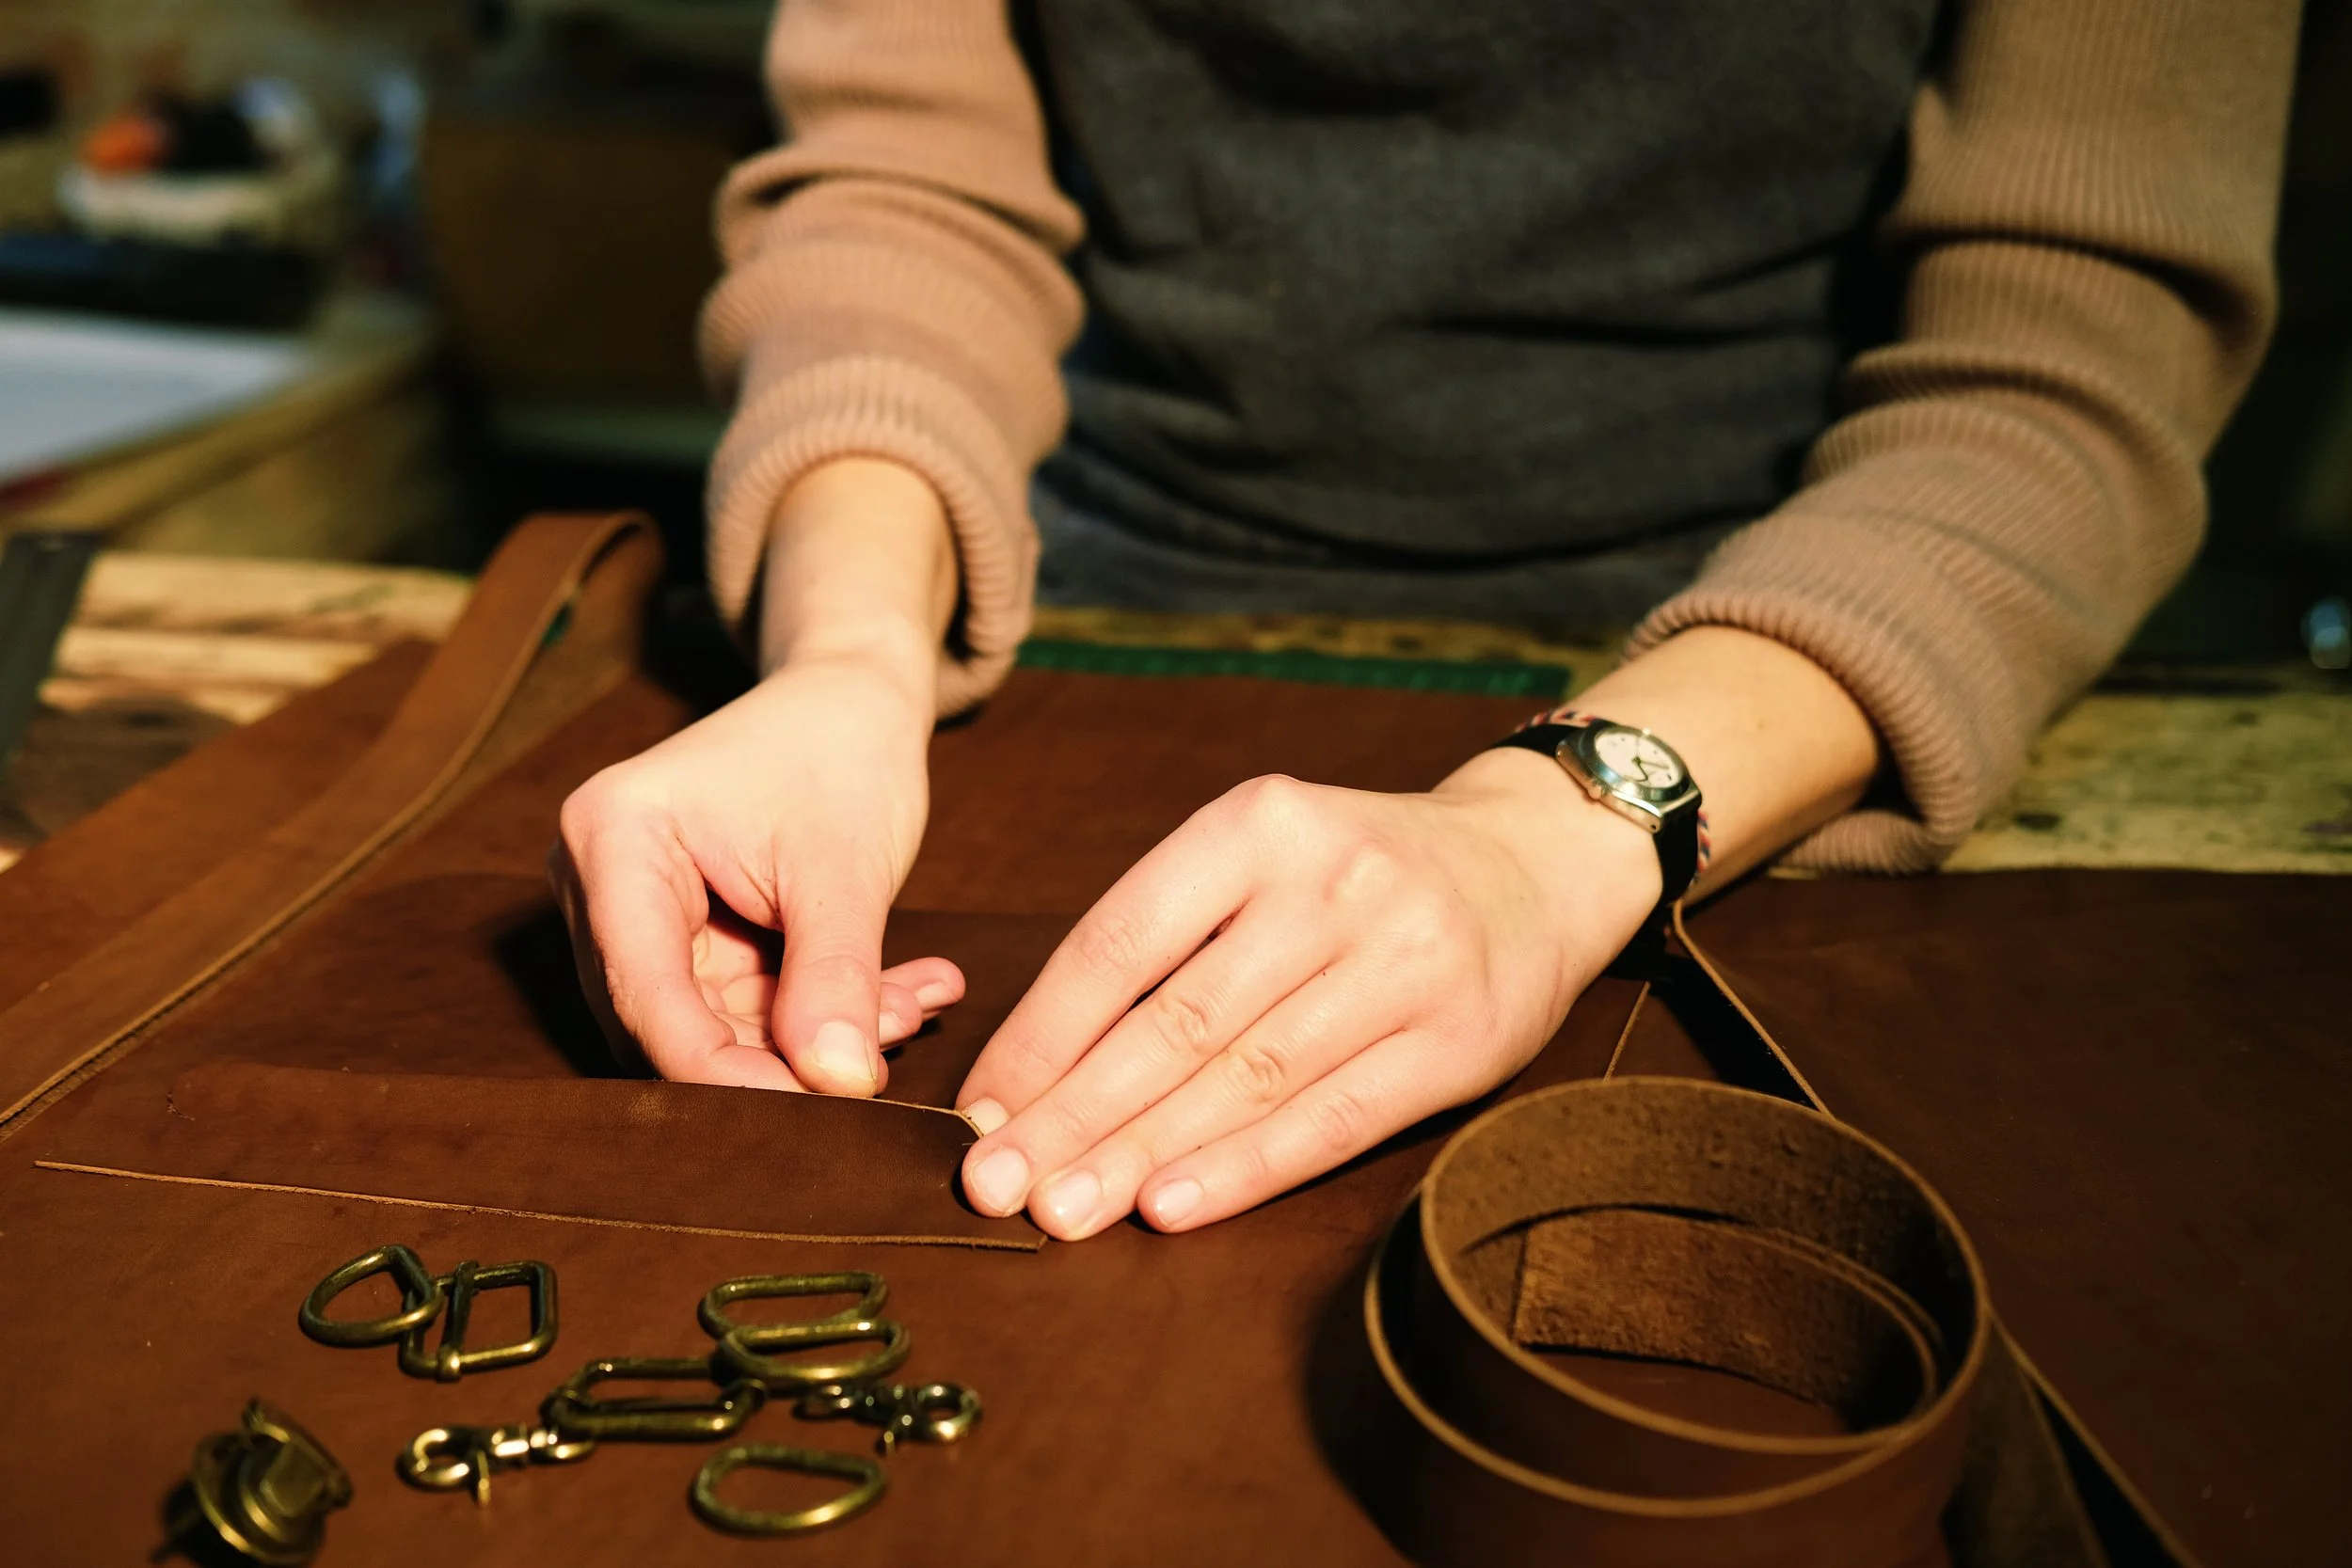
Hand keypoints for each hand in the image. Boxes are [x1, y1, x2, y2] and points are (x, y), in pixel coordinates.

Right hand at [550, 653, 963, 1091]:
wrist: (854, 699)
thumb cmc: (841, 750)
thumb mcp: (846, 866)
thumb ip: (837, 977)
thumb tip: (839, 1088)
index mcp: (614, 839)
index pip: (646, 993)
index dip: (722, 1072)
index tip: (813, 1116)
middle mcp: (602, 879)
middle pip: (670, 1021)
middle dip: (781, 1055)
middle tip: (882, 1062)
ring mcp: (640, 911)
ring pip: (716, 1025)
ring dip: (817, 1034)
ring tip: (911, 1005)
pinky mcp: (689, 935)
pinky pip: (746, 1006)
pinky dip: (822, 1010)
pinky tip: (902, 995)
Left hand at [951, 750, 1659, 1237]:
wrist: (1534, 863)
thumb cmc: (1361, 877)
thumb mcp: (1265, 857)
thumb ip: (1170, 941)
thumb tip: (1038, 1066)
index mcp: (1260, 823)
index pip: (1122, 939)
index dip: (1042, 1034)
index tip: (982, 1107)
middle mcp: (1332, 882)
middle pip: (1176, 1021)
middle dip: (1073, 1112)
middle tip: (996, 1183)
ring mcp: (1403, 960)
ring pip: (1247, 1077)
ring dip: (1142, 1154)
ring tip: (1063, 1210)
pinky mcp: (1458, 1039)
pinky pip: (1332, 1119)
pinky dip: (1244, 1169)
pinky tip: (1170, 1206)